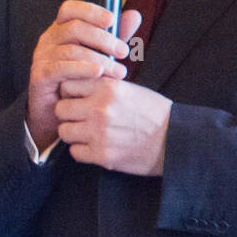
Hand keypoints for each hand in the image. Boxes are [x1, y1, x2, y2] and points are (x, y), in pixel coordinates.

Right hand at [26, 1, 141, 149]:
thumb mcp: (100, 55)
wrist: (56, 114)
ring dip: (99, 59)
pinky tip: (99, 74)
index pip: (70, 9)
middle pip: (74, 27)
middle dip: (103, 39)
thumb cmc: (79, 81)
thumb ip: (114, 36)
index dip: (90, 11)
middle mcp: (48, 40)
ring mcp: (42, 58)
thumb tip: (134, 15)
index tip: (112, 20)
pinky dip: (82, 70)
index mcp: (61, 30)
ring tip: (119, 72)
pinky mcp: (40, 76)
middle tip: (124, 52)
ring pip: (71, 50)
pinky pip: (61, 69)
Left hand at [55, 72, 172, 175]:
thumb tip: (77, 81)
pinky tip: (94, 147)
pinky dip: (82, 151)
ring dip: (73, 133)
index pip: (67, 85)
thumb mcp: (129, 89)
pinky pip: (75, 152)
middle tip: (79, 118)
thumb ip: (102, 85)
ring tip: (86, 133)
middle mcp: (100, 109)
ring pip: (64, 132)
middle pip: (60, 109)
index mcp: (107, 88)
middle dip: (68, 114)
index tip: (77, 98)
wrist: (175, 140)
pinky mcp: (102, 155)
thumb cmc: (153, 113)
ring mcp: (100, 133)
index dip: (70, 92)